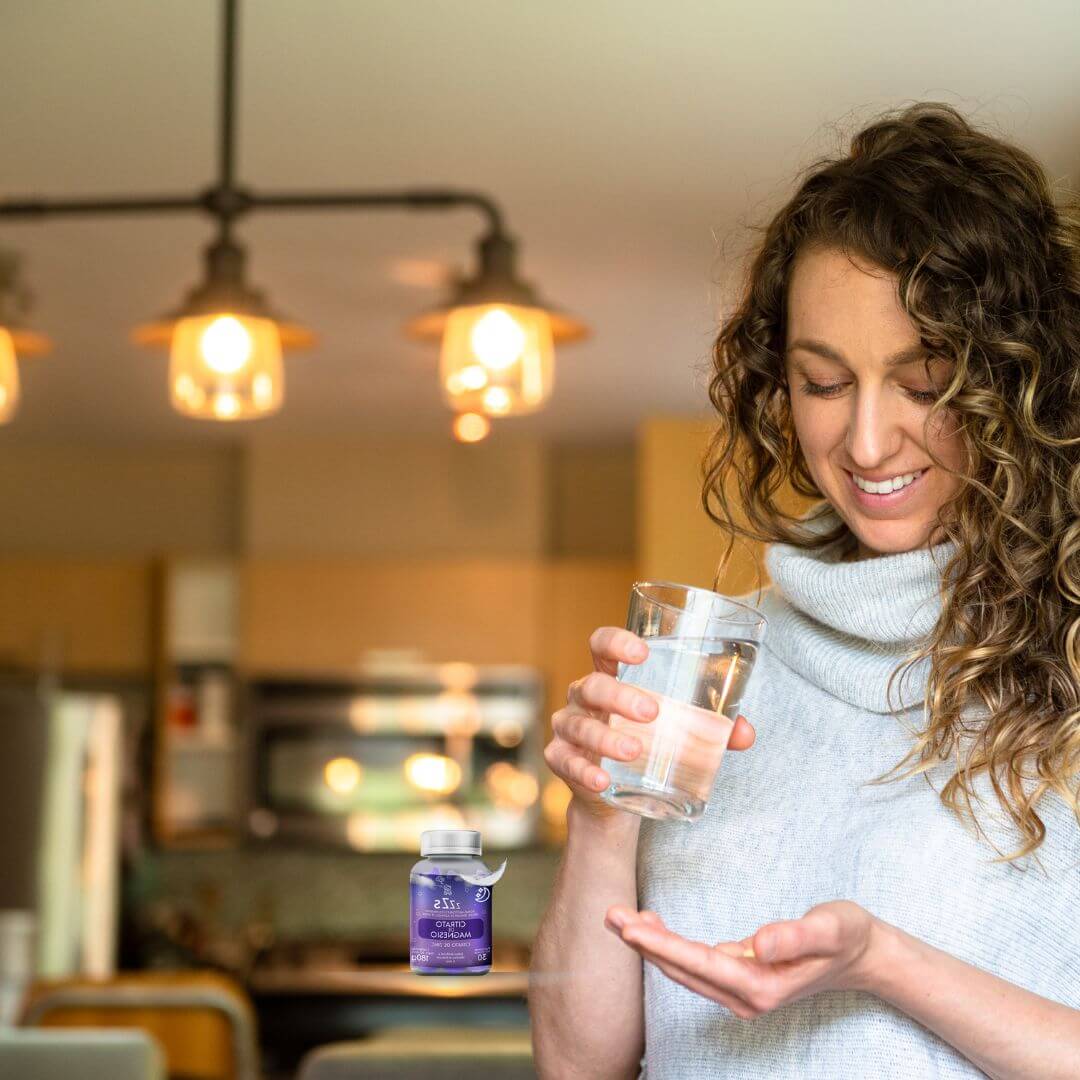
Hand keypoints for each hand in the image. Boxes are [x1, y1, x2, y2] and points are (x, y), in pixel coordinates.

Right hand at [544, 626, 756, 822]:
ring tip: (634, 750)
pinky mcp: (561, 760)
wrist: (614, 795)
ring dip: (606, 738)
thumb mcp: (676, 729)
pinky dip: (583, 771)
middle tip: (652, 712)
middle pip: (593, 686)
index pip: (602, 645)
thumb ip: (712, 728)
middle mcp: (584, 697)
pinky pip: (565, 762)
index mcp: (611, 676)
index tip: (642, 651)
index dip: (616, 642)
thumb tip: (746, 734)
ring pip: (580, 726)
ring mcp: (569, 728)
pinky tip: (602, 780)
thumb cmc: (647, 743)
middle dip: (621, 696)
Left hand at [604, 900, 876, 1018]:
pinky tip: (651, 925)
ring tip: (618, 917)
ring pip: (683, 969)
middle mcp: (745, 996)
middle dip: (643, 943)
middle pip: (682, 969)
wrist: (863, 954)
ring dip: (650, 944)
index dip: (661, 944)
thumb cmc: (846, 936)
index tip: (629, 927)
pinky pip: (693, 965)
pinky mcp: (739, 979)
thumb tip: (758, 944)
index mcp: (761, 986)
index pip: (699, 963)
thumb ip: (795, 936)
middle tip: (609, 914)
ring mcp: (740, 991)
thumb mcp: (830, 928)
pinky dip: (668, 946)